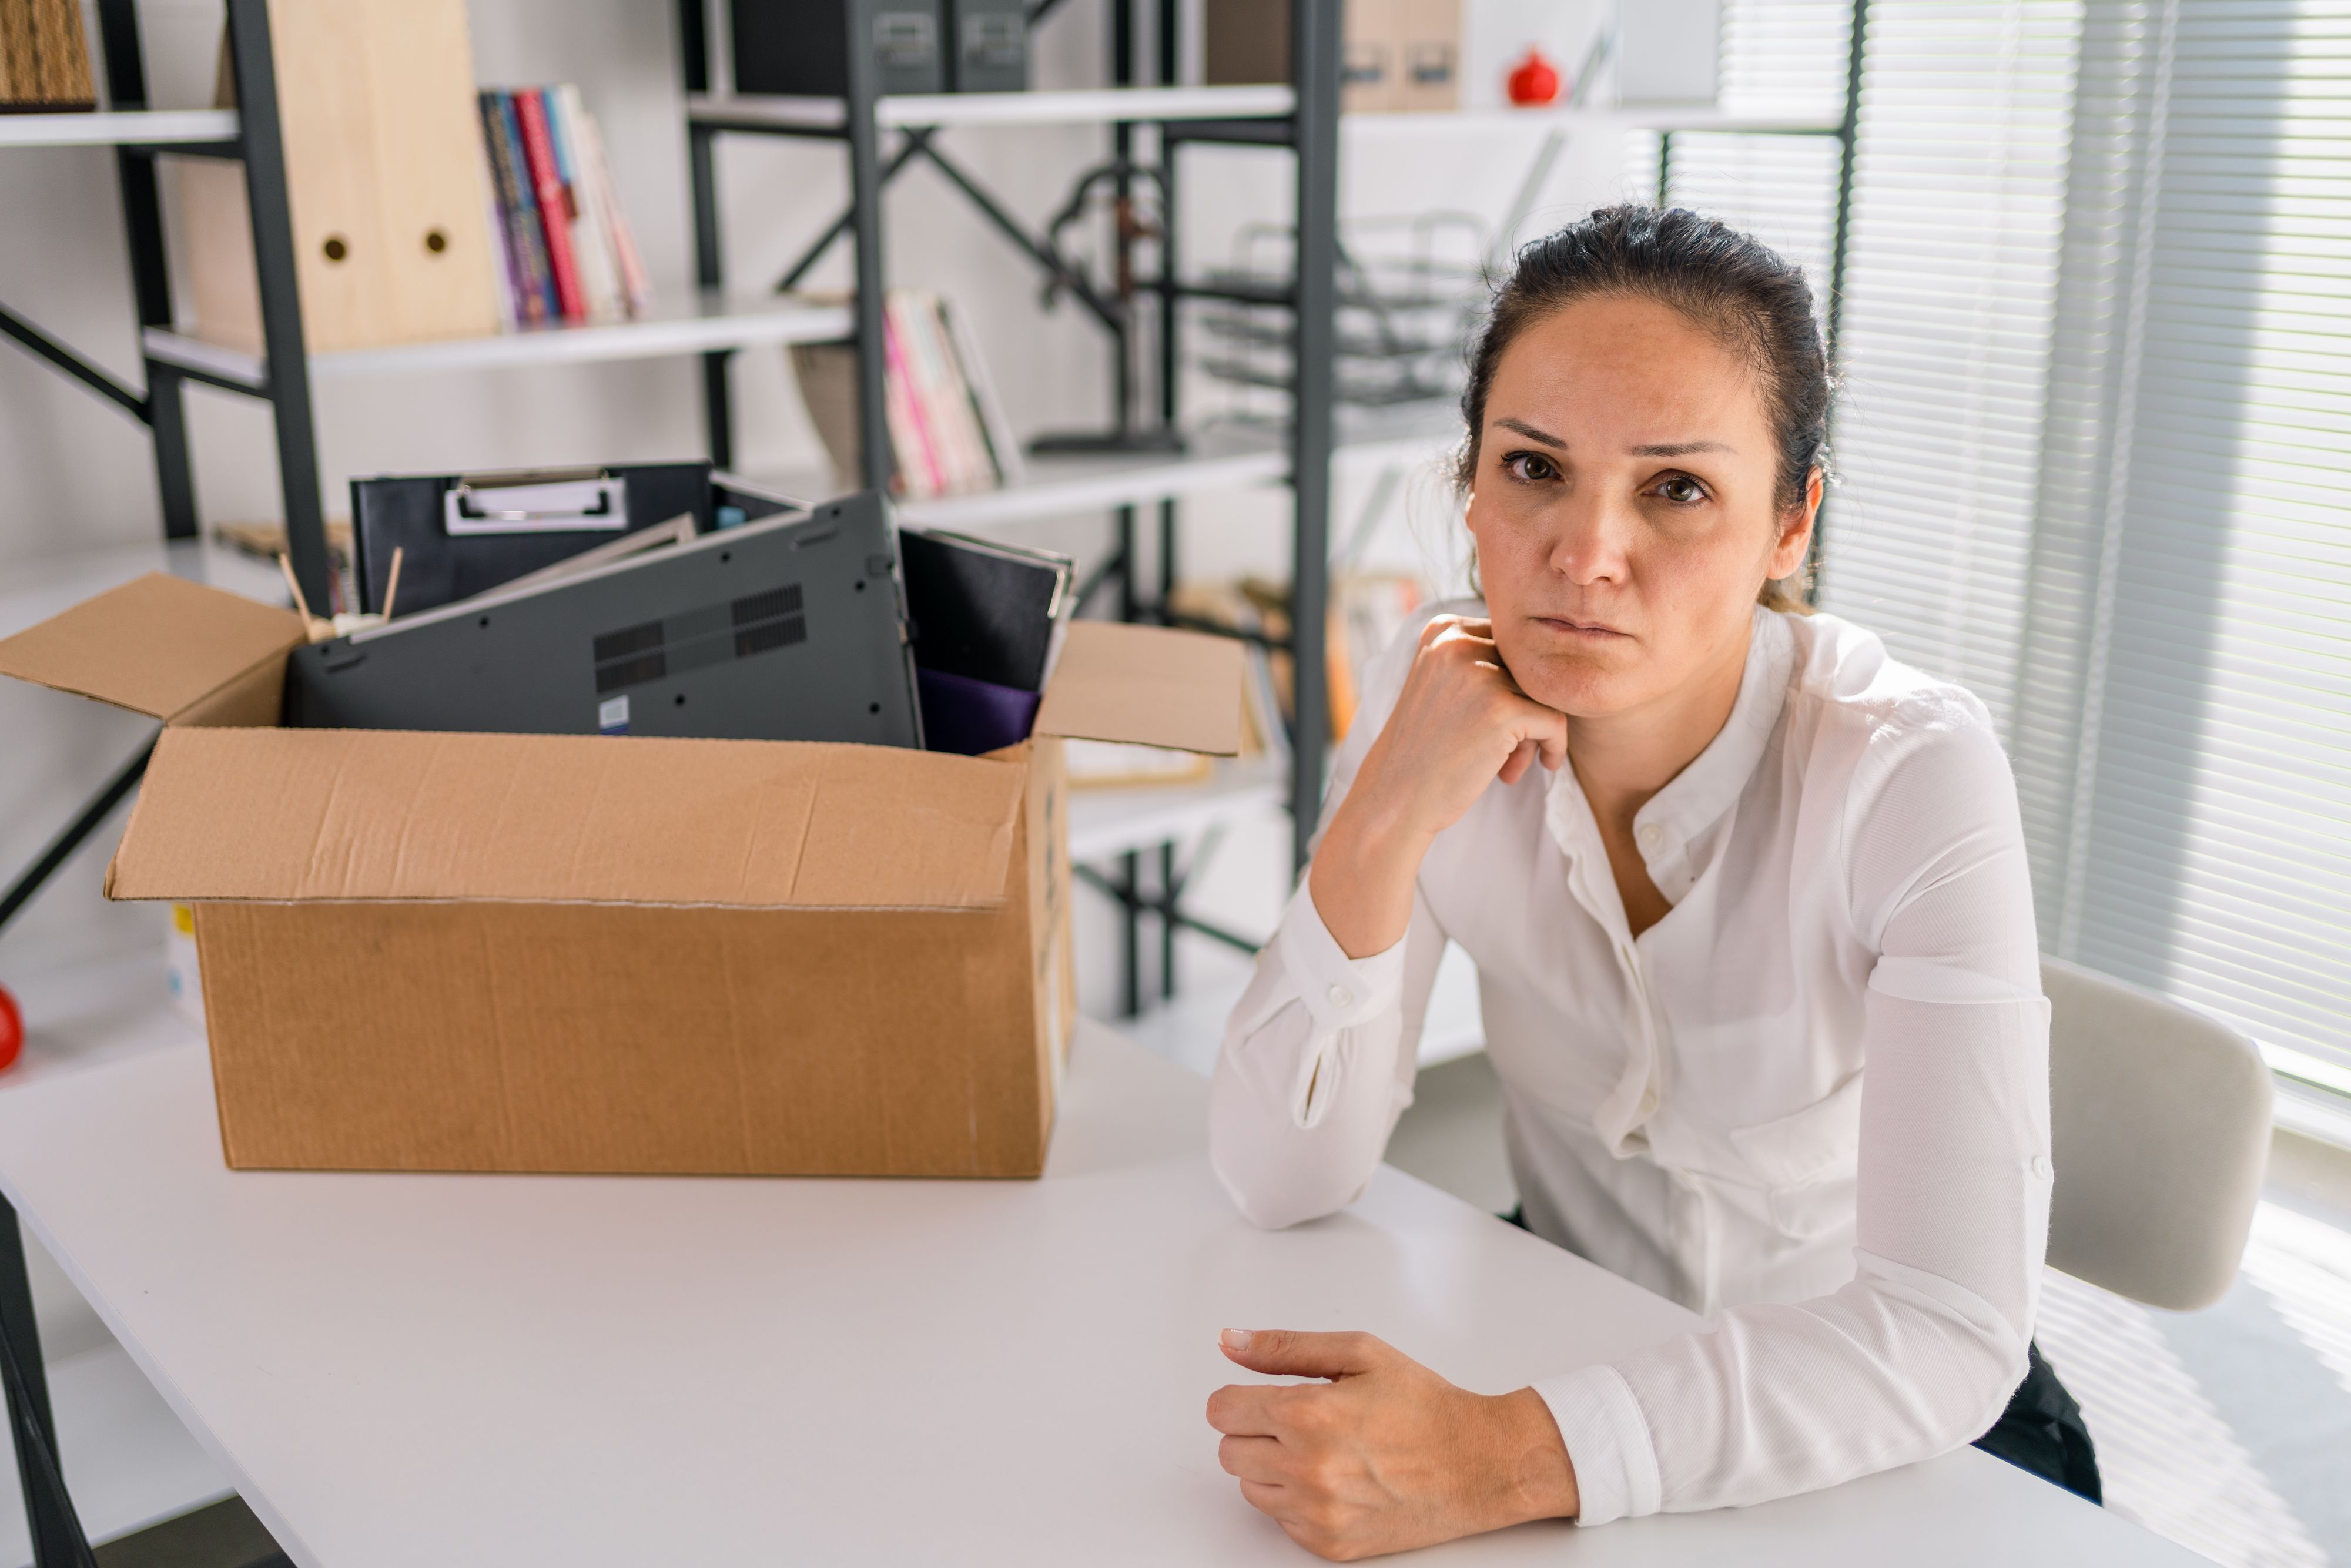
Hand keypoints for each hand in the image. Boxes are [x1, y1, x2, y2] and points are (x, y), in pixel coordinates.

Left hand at [1205, 1328, 1578, 1560]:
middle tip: (1300, 1422)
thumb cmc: (1426, 1408)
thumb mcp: (1358, 1354)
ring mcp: (1316, 1513)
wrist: (1479, 1464)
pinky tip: (1335, 1480)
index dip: (1239, 1399)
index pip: (1221, 1411)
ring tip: (1322, 1450)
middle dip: (1255, 1432)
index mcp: (1307, 1414)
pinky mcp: (1328, 1544)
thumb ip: (1284, 1347)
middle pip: (1229, 1451)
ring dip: (1273, 1468)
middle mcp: (1305, 1469)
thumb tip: (1231, 1341)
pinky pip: (1280, 1520)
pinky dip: (1297, 1501)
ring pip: (1249, 1488)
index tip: (1259, 1398)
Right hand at [1310, 617, 1567, 957]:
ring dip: (1535, 732)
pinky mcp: (1503, 710)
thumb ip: (1481, 661)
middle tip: (1510, 749)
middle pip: (1529, 666)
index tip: (1496, 722)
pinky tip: (1542, 766)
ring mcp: (1481, 675)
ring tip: (1510, 765)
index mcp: (1443, 630)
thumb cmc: (1423, 751)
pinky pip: (1555, 720)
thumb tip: (1552, 657)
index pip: (1510, 642)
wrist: (1395, 799)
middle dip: (1526, 707)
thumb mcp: (1441, 685)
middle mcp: (1459, 643)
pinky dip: (1555, 746)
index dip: (1512, 684)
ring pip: (1544, 694)